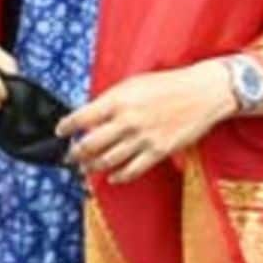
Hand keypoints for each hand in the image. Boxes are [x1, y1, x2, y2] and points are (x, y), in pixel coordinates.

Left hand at [58, 62, 235, 183]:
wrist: (202, 93)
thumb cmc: (166, 85)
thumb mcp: (131, 84)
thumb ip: (110, 100)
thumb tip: (90, 116)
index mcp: (117, 101)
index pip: (80, 118)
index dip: (66, 127)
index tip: (60, 132)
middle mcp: (127, 121)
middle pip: (90, 144)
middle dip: (74, 153)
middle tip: (68, 156)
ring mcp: (143, 138)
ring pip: (108, 160)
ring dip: (92, 167)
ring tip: (84, 168)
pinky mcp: (159, 151)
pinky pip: (133, 169)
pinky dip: (119, 176)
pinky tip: (112, 177)